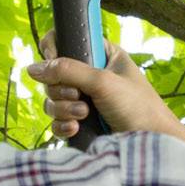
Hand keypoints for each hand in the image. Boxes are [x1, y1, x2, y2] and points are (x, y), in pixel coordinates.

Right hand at [26, 28, 184, 142]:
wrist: (151, 144)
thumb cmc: (138, 107)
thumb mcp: (103, 82)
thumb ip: (68, 70)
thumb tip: (33, 68)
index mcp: (102, 55)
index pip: (67, 41)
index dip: (54, 50)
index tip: (54, 60)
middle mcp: (92, 75)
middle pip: (54, 75)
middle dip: (62, 89)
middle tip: (79, 96)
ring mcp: (86, 99)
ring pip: (54, 99)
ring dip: (63, 109)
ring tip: (83, 115)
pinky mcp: (82, 122)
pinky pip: (58, 120)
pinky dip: (63, 125)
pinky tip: (76, 129)